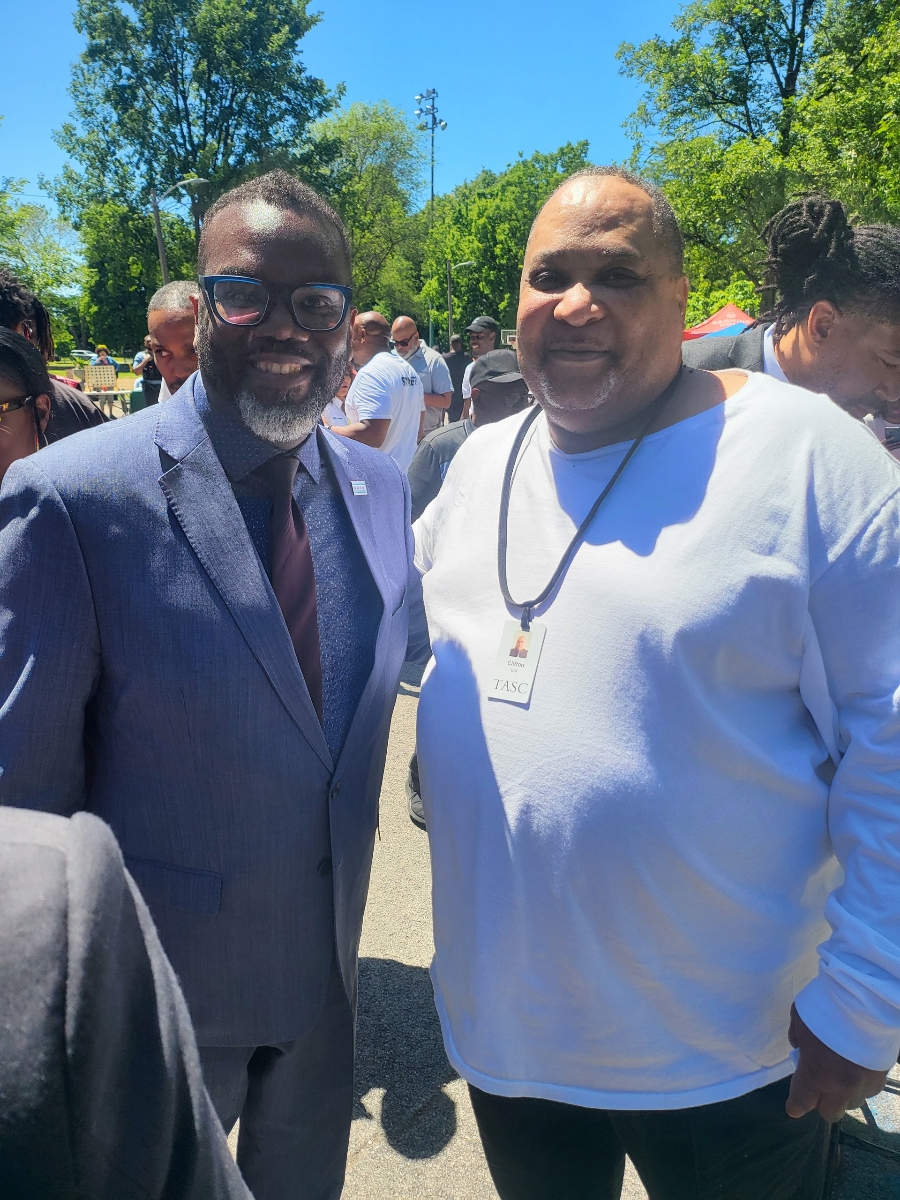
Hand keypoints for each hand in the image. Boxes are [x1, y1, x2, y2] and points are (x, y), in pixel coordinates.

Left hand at [786, 1004, 887, 1121]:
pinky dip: (859, 1085)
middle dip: (820, 1102)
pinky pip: (868, 1091)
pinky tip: (856, 1068)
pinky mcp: (882, 1078)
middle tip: (817, 1085)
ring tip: (839, 1074)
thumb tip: (800, 1049)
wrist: (866, 1000)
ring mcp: (864, 1085)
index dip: (795, 1106)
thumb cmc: (826, 1006)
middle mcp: (842, 1087)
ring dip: (842, 1095)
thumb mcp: (799, 1017)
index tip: (793, 1107)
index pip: (802, 1102)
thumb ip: (797, 1038)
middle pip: (829, 1113)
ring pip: (851, 1104)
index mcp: (816, 1074)